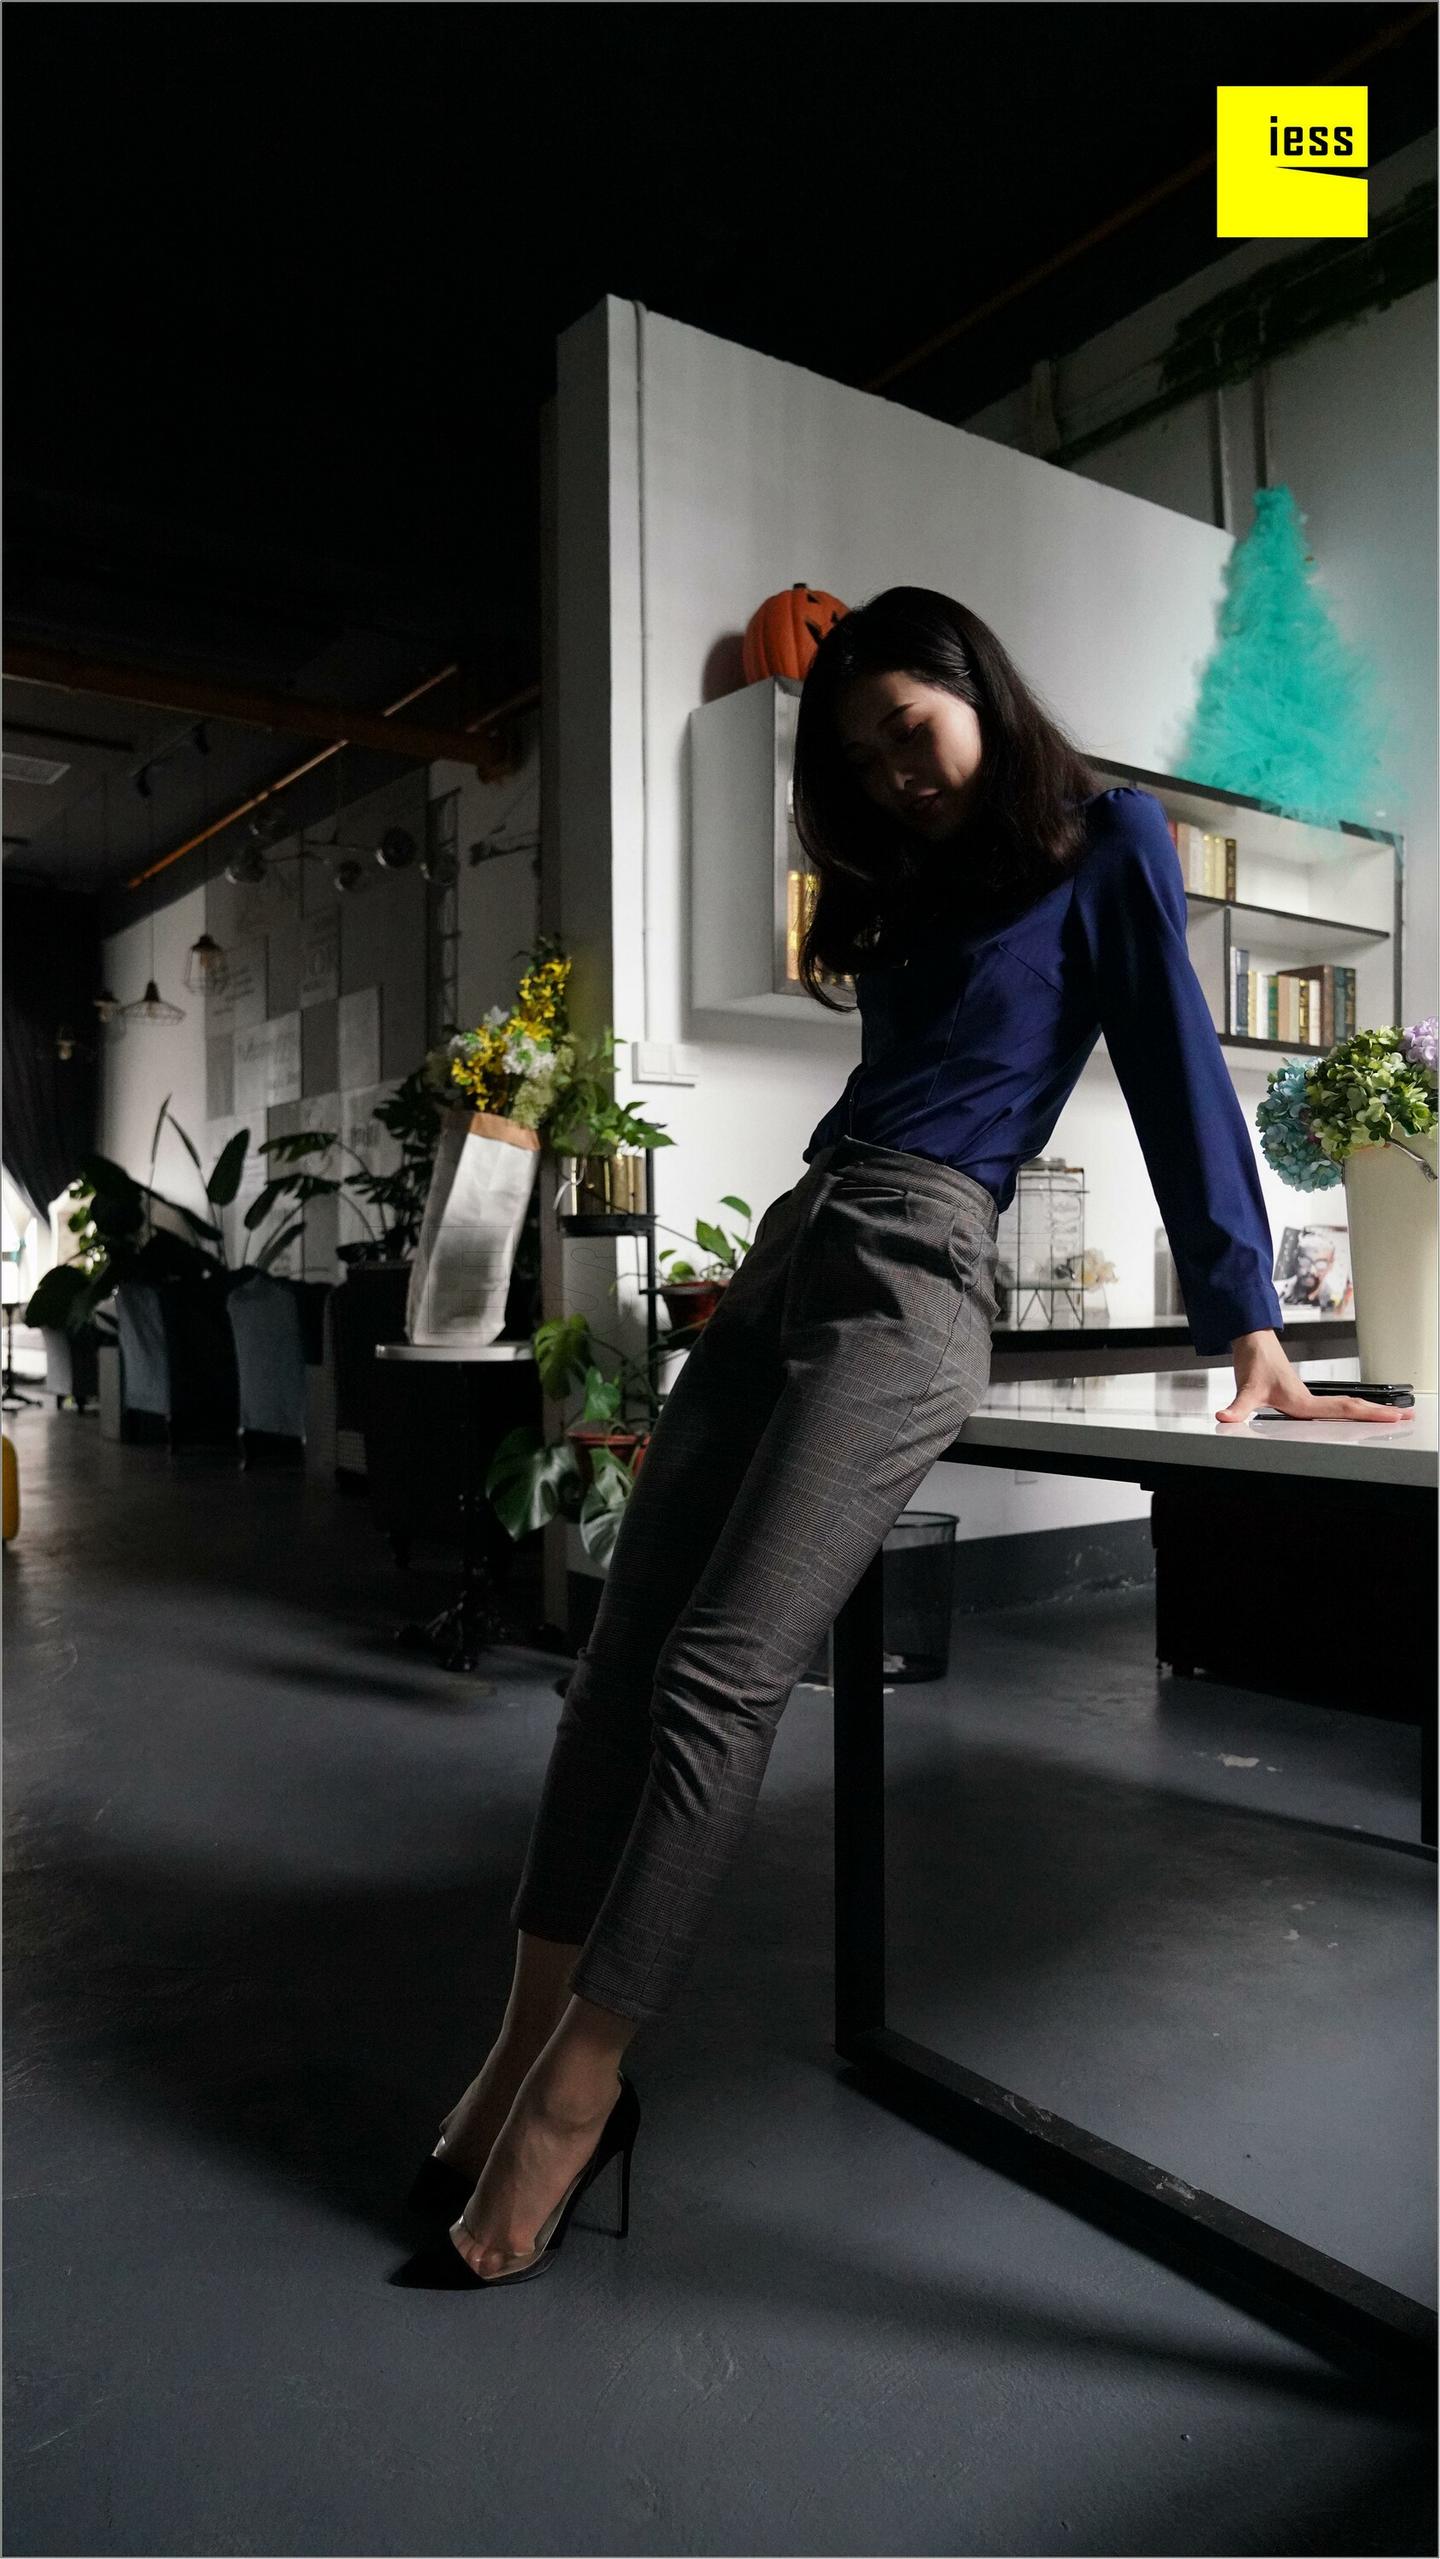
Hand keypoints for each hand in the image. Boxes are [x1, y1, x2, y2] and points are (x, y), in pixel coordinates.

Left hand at [1215, 1331, 1404, 1424]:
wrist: (1250, 1339)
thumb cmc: (1254, 1359)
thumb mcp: (1247, 1388)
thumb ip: (1238, 1408)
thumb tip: (1226, 1418)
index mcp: (1303, 1402)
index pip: (1344, 1410)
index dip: (1369, 1414)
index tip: (1393, 1417)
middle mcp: (1309, 1399)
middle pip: (1352, 1408)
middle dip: (1379, 1414)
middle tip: (1406, 1418)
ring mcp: (1307, 1397)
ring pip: (1345, 1407)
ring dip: (1368, 1411)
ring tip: (1392, 1417)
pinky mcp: (1301, 1395)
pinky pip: (1334, 1405)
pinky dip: (1351, 1410)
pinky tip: (1357, 1414)